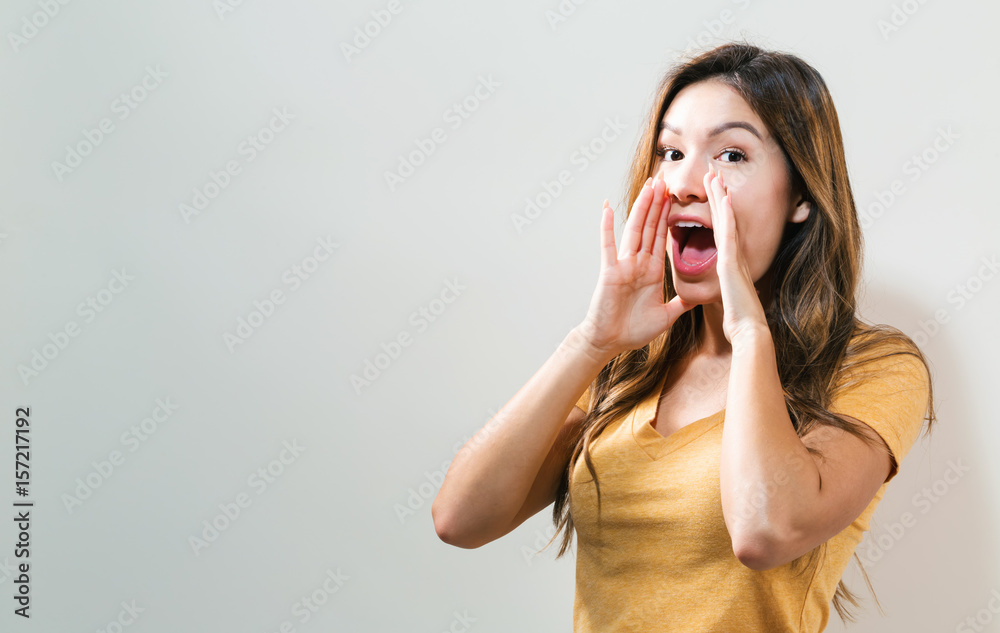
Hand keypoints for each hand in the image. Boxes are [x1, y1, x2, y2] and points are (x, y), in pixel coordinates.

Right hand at [577, 174, 696, 360]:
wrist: (610, 342)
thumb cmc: (633, 330)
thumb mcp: (667, 315)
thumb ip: (681, 303)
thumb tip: (700, 297)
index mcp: (652, 270)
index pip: (662, 236)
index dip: (669, 216)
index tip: (676, 196)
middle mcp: (637, 263)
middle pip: (650, 226)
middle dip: (658, 203)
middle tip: (664, 179)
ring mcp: (623, 265)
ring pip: (634, 229)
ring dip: (641, 207)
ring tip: (648, 185)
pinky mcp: (610, 271)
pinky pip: (608, 245)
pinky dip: (607, 226)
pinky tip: (609, 207)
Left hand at [704, 165, 768, 342]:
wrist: (749, 331)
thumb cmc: (740, 320)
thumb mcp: (729, 299)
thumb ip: (728, 290)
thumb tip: (729, 290)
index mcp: (731, 264)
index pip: (722, 232)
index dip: (718, 212)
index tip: (714, 193)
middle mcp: (734, 256)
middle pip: (725, 219)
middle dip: (718, 196)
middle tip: (713, 174)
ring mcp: (734, 257)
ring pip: (726, 220)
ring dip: (721, 197)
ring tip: (714, 176)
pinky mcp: (731, 262)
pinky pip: (728, 234)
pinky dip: (726, 215)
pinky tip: (723, 197)